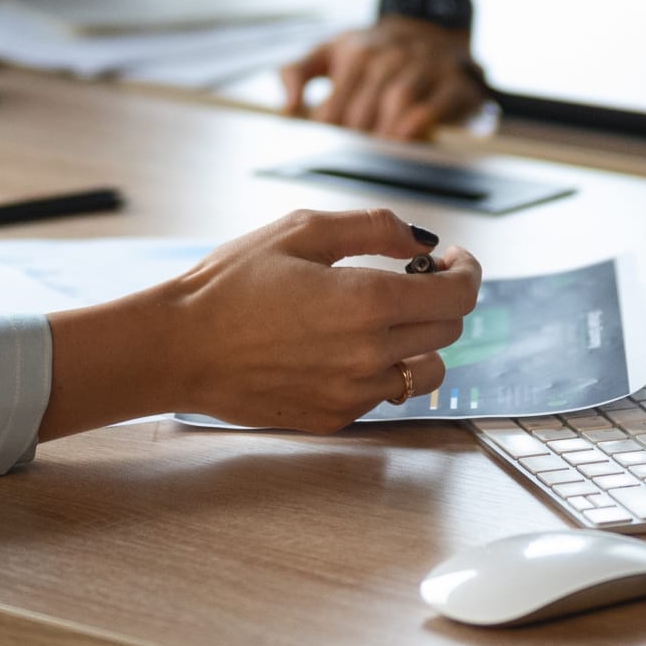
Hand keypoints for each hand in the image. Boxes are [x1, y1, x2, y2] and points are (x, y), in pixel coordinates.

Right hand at [40, 208, 479, 437]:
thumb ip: (373, 228)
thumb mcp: (300, 231)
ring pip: (428, 372)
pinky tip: (344, 347)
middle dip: (439, 298)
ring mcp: (355, 393)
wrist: (180, 347)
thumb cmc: (230, 285)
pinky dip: (382, 369)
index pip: (459, 295)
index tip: (451, 261)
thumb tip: (422, 242)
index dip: (466, 272)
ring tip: (381, 320)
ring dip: (420, 342)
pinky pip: (385, 395)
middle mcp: (370, 354)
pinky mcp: (335, 417)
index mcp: (367, 301)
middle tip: (410, 279)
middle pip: (449, 331)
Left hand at [279, 17, 483, 140]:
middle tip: (356, 152)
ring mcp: (423, 67)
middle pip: (363, 112)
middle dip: (357, 138)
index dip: (330, 131)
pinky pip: (433, 106)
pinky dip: (417, 124)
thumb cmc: (372, 47)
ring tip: (379, 148)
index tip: (331, 140)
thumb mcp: (330, 51)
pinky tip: (406, 137)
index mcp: (355, 53)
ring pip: (396, 103)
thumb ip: (297, 73)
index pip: (333, 109)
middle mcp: (389, 57)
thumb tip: (288, 108)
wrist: (430, 26)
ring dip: (384, 133)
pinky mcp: (453, 81)